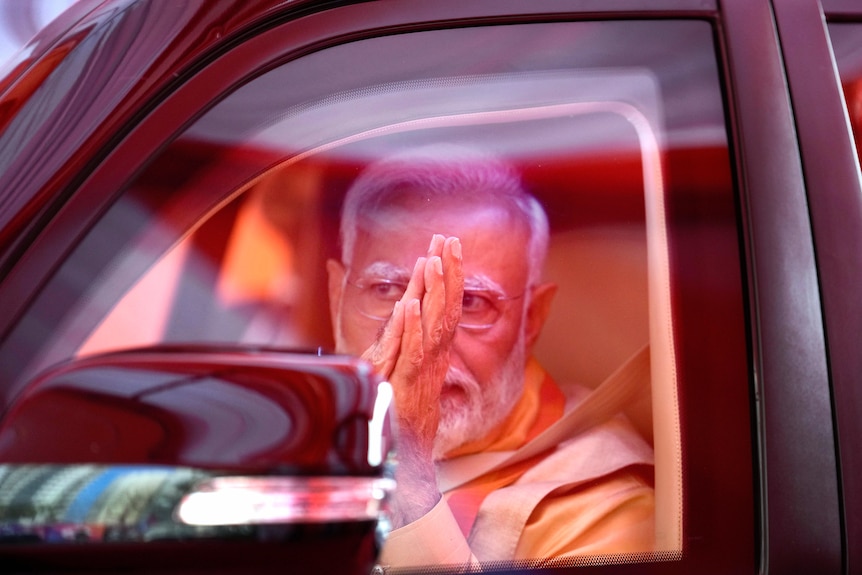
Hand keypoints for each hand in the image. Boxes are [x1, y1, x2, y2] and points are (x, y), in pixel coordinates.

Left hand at [359, 234, 463, 525]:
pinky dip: (412, 329)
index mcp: (433, 351)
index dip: (449, 277)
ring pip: (434, 326)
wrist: (403, 457)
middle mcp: (434, 358)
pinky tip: (409, 305)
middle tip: (448, 238)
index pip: (446, 307)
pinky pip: (413, 354)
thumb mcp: (395, 368)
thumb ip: (396, 339)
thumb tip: (401, 312)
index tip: (449, 247)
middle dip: (448, 273)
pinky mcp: (408, 386)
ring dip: (434, 292)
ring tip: (433, 260)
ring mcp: (423, 372)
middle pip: (447, 309)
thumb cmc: (399, 412)